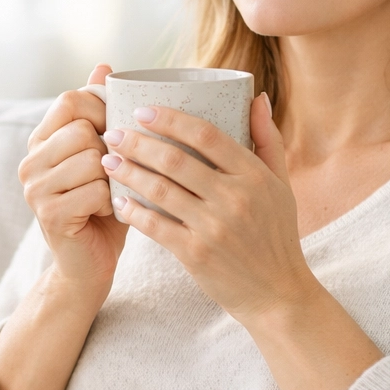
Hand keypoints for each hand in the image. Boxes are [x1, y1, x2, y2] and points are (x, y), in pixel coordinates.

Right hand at [18, 64, 129, 310]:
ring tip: (110, 194)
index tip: (119, 129)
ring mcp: (35, 188)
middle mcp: (30, 161)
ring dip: (113, 178)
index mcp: (41, 139)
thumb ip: (100, 111)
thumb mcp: (105, 153)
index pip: (71, 99)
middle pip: (83, 128)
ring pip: (91, 158)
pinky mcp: (49, 214)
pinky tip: (108, 213)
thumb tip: (103, 64)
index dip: (103, 108)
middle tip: (113, 173)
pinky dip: (112, 203)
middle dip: (110, 149)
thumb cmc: (104, 205)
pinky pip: (95, 190)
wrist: (91, 265)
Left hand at [99, 93, 316, 322]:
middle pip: (176, 160)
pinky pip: (156, 227)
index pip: (207, 135)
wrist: (276, 293)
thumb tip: (257, 97)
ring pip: (161, 191)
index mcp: (254, 176)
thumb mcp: (281, 184)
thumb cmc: (277, 234)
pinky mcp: (196, 255)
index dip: (171, 119)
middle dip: (138, 143)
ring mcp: (214, 228)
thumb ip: (267, 139)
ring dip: (129, 172)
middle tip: (113, 132)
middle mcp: (234, 199)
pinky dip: (133, 212)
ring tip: (108, 160)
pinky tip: (118, 200)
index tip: (143, 110)